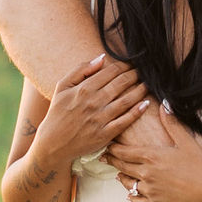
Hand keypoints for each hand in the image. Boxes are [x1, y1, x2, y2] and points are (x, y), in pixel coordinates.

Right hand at [34, 53, 148, 165]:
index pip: (110, 72)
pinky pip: (125, 121)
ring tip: (147, 84)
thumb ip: (80, 70)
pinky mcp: (105, 134)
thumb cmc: (57, 113)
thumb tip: (101, 58)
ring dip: (139, 90)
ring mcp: (100, 119)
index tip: (131, 63)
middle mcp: (93, 102)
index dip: (124, 65)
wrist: (53, 144)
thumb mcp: (62, 87)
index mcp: (83, 89)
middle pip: (121, 84)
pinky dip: (137, 111)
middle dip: (135, 75)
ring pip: (126, 100)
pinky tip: (145, 104)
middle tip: (143, 71)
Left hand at [104, 103, 201, 201]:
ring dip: (121, 178)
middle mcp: (146, 173)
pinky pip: (136, 200)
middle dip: (112, 160)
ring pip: (127, 184)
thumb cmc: (200, 166)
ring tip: (118, 174)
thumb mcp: (186, 142)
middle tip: (104, 157)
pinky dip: (132, 196)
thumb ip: (172, 123)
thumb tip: (164, 104)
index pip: (124, 151)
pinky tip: (130, 194)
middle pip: (122, 166)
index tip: (107, 145)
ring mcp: (149, 190)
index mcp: (151, 156)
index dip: (113, 148)